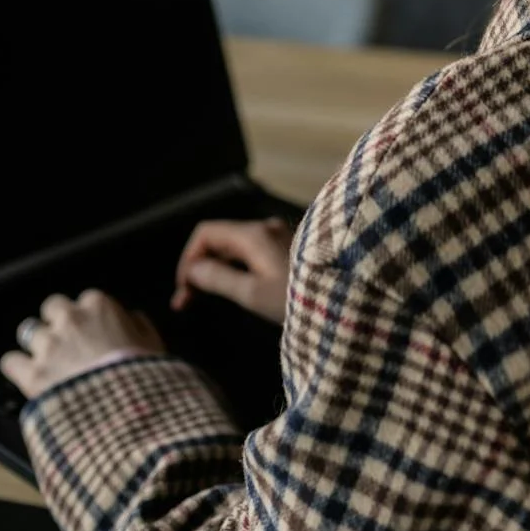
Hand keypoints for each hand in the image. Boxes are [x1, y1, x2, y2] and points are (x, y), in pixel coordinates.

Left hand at [0, 290, 164, 399]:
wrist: (129, 410)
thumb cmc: (145, 376)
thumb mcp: (154, 344)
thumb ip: (139, 325)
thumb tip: (132, 318)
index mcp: (99, 305)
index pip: (85, 299)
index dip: (89, 316)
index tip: (93, 330)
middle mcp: (70, 319)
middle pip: (52, 307)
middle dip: (57, 321)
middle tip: (66, 341)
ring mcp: (49, 346)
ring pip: (28, 331)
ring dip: (37, 343)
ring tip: (47, 360)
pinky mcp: (33, 374)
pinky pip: (10, 361)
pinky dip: (17, 367)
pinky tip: (26, 375)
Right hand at [172, 217, 292, 325]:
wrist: (346, 299)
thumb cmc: (299, 299)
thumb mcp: (253, 294)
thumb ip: (219, 279)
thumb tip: (192, 270)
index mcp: (253, 234)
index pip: (205, 233)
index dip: (187, 258)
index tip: (183, 289)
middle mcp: (264, 228)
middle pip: (218, 240)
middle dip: (198, 267)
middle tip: (185, 303)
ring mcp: (278, 237)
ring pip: (233, 248)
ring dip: (214, 270)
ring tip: (202, 300)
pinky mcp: (288, 250)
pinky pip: (250, 254)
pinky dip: (233, 269)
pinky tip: (231, 290)